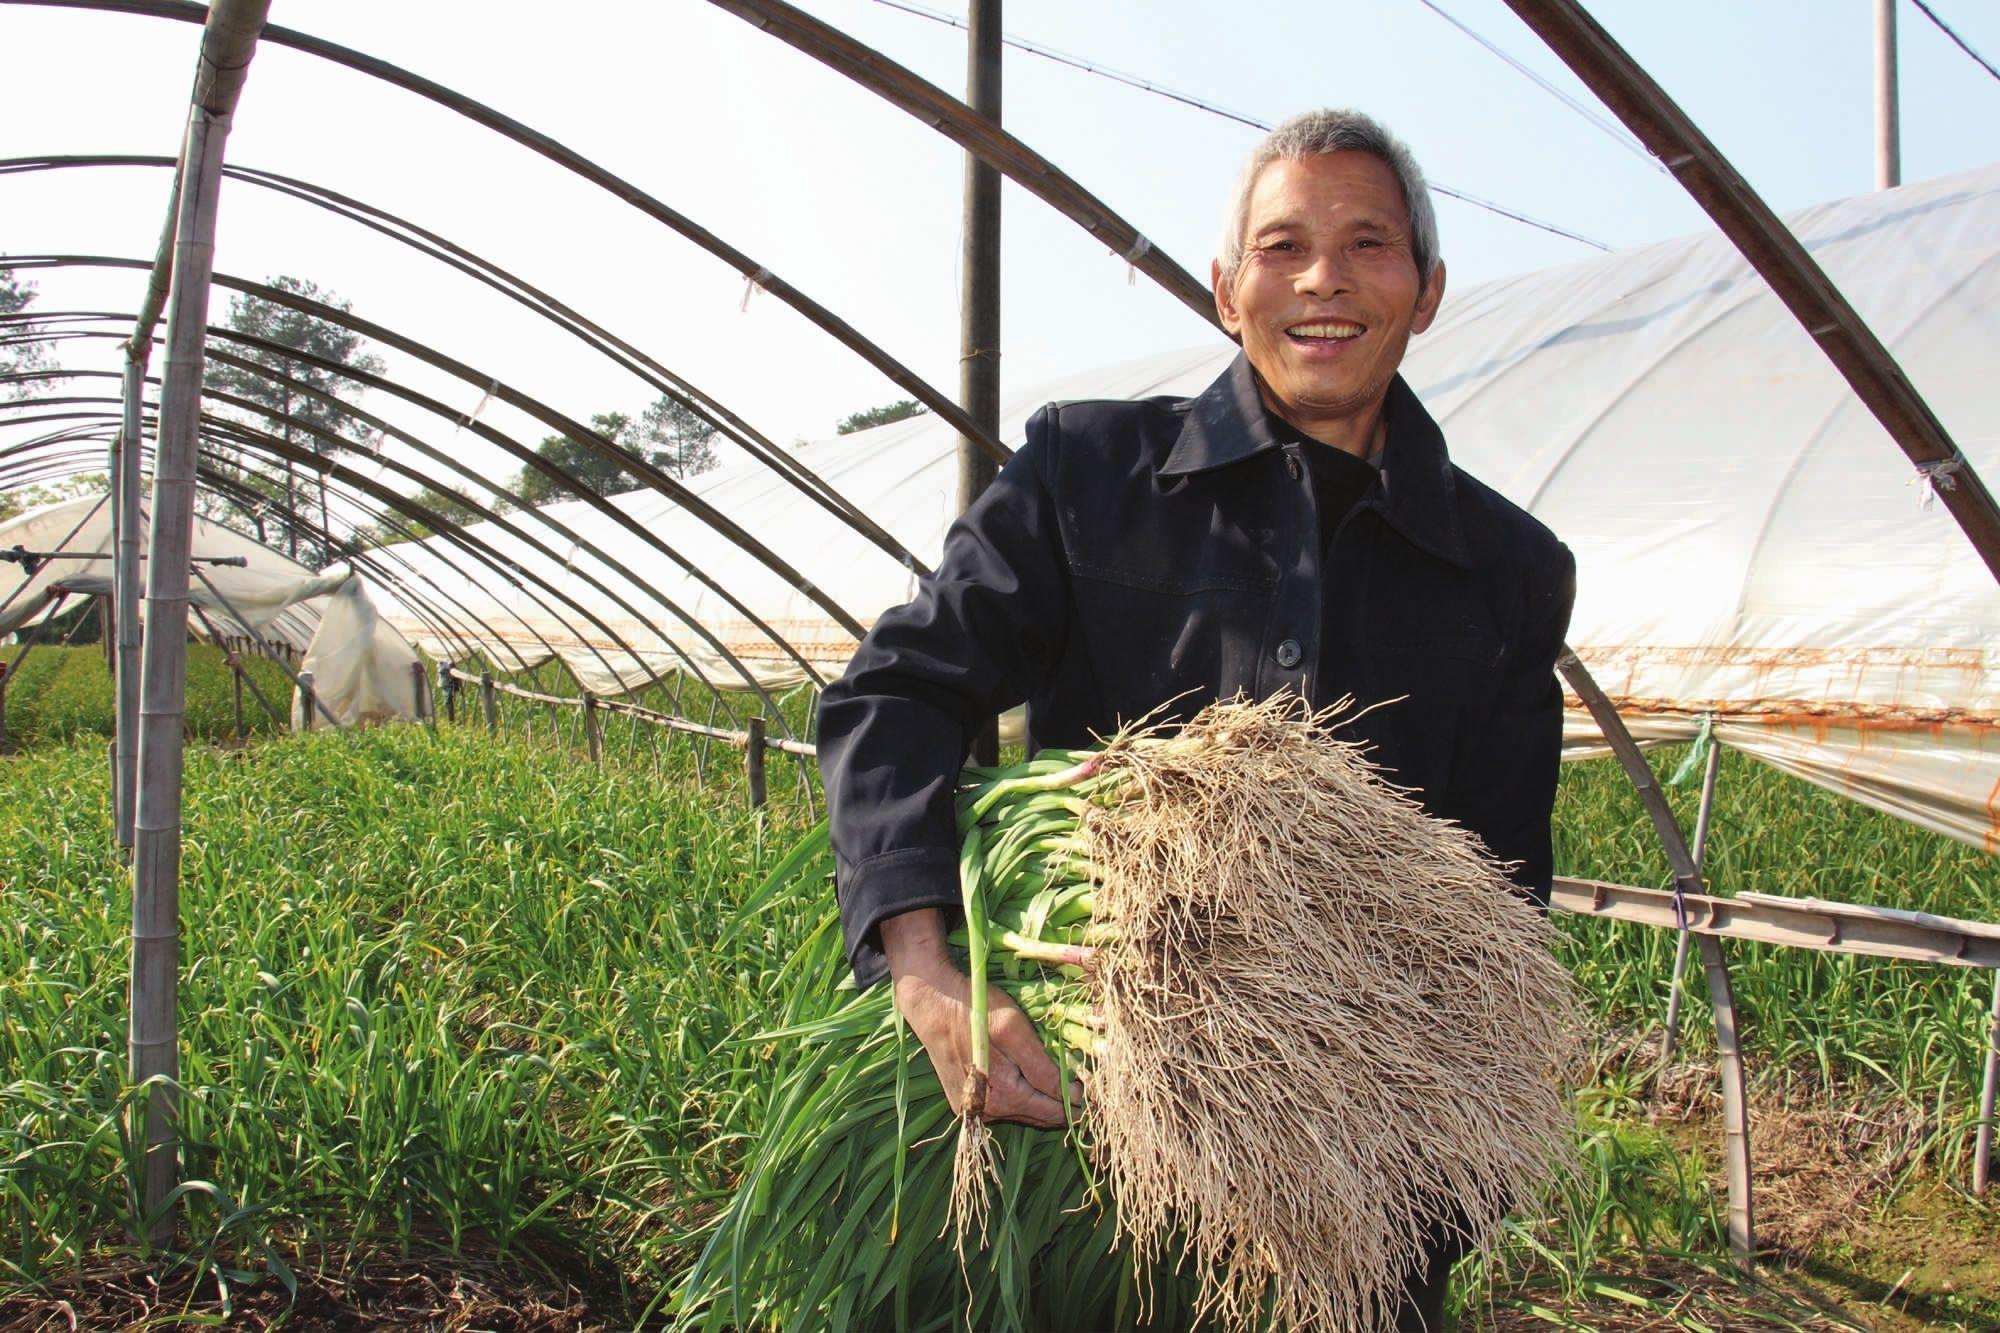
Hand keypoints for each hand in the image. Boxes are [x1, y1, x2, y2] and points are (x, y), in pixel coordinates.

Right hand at [882, 909, 1077, 1129]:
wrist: (931, 1001)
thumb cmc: (975, 1008)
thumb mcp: (1014, 1029)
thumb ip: (1043, 1067)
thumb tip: (1073, 1096)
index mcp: (1003, 1097)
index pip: (1056, 1110)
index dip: (1080, 1100)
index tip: (1097, 1088)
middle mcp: (988, 1112)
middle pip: (1040, 1116)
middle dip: (1063, 1102)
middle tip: (1084, 1083)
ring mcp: (974, 1110)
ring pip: (1023, 1112)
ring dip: (1043, 1100)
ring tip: (1060, 1079)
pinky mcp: (964, 1102)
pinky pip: (1004, 1106)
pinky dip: (1021, 1096)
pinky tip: (1026, 1077)